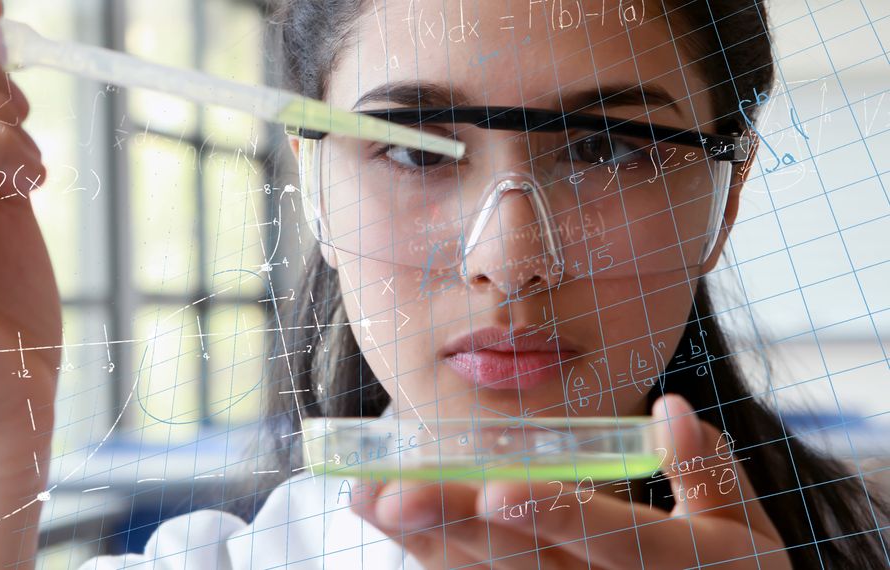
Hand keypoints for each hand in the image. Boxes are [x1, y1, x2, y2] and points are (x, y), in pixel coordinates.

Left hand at [351, 395, 790, 568]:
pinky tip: (390, 519)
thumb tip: (671, 410)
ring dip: (426, 541)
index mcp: (677, 567)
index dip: (558, 515)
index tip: (501, 488)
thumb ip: (706, 470)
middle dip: (459, 526)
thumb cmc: (729, 569)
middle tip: (397, 494)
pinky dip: (432, 557)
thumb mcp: (740, 525)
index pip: (617, 542)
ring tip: (370, 496)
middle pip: (527, 565)